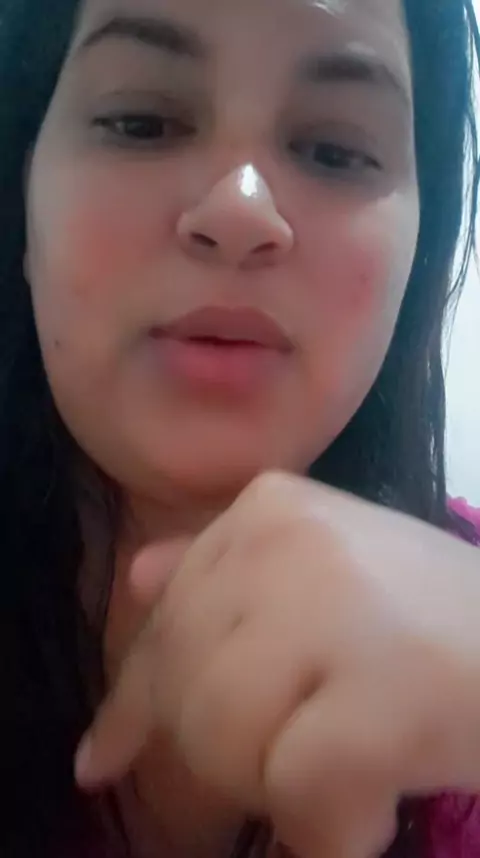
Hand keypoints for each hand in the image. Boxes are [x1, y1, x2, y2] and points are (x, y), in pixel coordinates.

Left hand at [75, 473, 479, 857]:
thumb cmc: (433, 617)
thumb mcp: (320, 571)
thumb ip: (226, 573)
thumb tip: (139, 579)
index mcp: (267, 510)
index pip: (166, 622)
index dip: (132, 701)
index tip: (101, 759)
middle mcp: (286, 540)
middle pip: (184, 690)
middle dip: (228, 752)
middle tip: (308, 753)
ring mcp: (331, 605)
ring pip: (222, 744)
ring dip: (282, 789)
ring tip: (353, 769)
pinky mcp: (382, 687)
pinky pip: (299, 793)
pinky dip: (333, 826)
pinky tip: (377, 802)